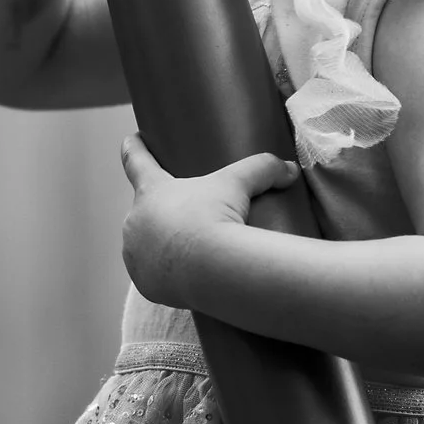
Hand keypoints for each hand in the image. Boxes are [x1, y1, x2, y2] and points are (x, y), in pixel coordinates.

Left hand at [120, 134, 297, 305]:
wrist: (211, 269)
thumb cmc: (218, 217)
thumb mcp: (240, 185)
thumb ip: (264, 169)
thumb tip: (291, 169)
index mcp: (151, 191)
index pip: (135, 160)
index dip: (134, 147)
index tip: (132, 138)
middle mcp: (134, 221)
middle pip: (144, 210)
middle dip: (161, 212)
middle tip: (187, 218)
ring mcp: (135, 255)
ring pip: (146, 245)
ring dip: (160, 245)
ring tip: (187, 249)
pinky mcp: (144, 284)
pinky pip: (152, 276)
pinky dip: (163, 274)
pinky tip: (181, 274)